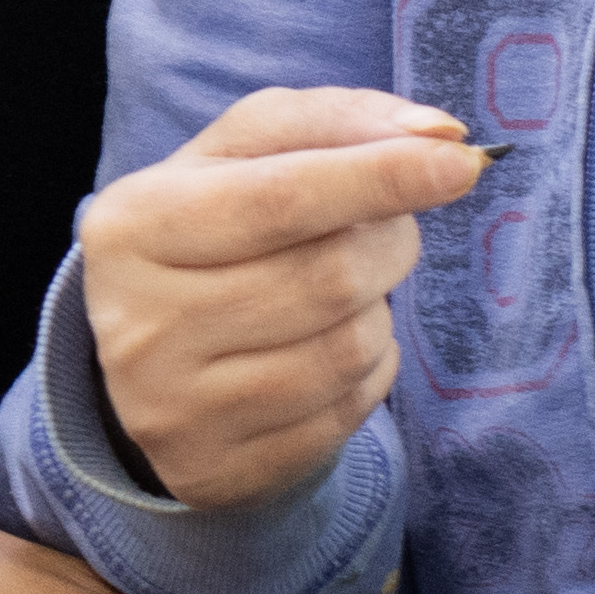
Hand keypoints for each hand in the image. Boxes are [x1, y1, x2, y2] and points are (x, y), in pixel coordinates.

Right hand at [77, 86, 491, 517]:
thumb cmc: (217, 230)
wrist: (153, 357)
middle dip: (389, 243)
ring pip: (347, 350)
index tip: (461, 163)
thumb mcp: (248, 155)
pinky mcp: (217, 469)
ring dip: (380, 312)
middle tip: (385, 231)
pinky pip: (348, 410)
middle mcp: (140, 323)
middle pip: (328, 276)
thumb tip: (440, 135)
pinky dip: (370, 370)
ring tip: (348, 294)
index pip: (278, 200)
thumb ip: (336, 123)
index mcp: (133, 225)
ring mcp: (174, 408)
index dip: (379, 178)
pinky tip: (332, 350)